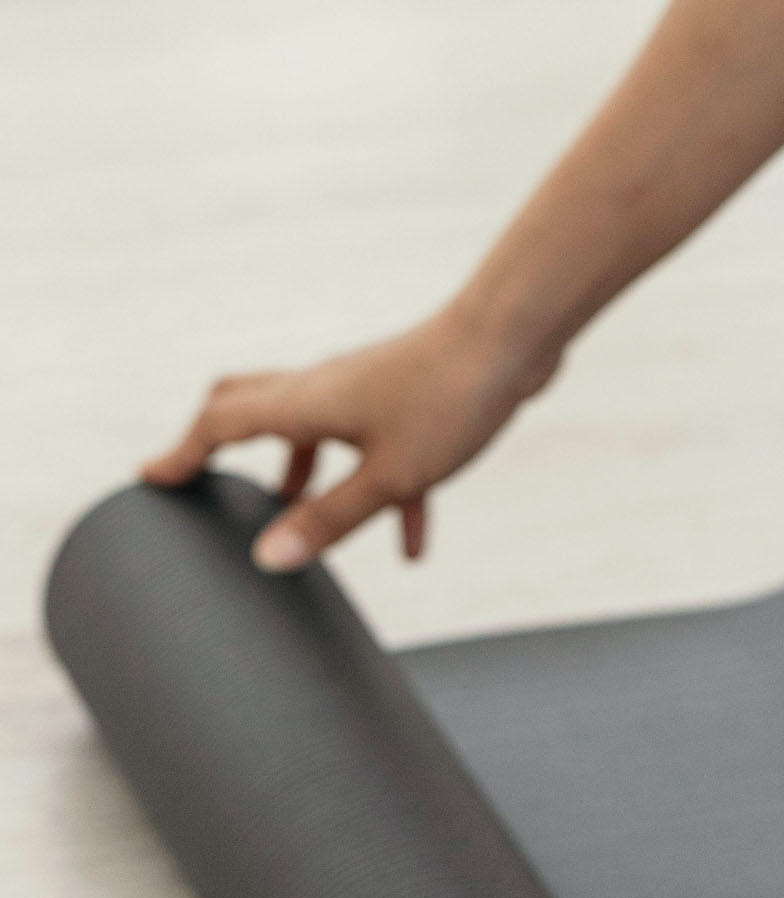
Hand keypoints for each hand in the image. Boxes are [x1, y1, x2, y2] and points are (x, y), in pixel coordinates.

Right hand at [141, 304, 556, 570]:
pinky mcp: (408, 399)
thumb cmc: (449, 401)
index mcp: (304, 402)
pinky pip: (379, 449)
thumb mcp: (388, 476)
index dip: (184, 454)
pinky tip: (413, 544)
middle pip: (252, 408)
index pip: (220, 424)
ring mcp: (366, 389)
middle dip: (224, 446)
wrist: (516, 339)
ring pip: (317, 431)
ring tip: (299, 518)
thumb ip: (329, 519)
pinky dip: (383, 491)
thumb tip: (269, 558)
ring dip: (304, 474)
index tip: (153, 478)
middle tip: (209, 481)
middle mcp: (325, 388)